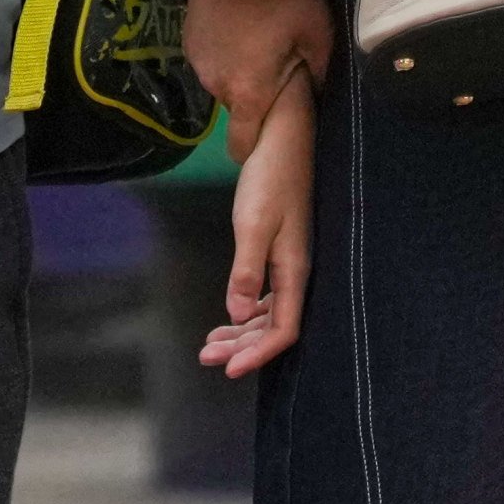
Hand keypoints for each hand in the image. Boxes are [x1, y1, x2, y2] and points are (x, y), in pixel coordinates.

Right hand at [184, 0, 334, 159]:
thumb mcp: (318, 32)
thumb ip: (319, 71)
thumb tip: (317, 93)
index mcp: (248, 93)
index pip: (242, 144)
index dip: (253, 148)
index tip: (266, 140)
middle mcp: (216, 86)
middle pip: (236, 108)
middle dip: (254, 96)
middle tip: (276, 68)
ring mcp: (197, 62)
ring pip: (222, 81)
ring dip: (237, 72)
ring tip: (257, 42)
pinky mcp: (187, 39)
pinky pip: (209, 58)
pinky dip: (223, 51)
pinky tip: (238, 26)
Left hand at [197, 70, 313, 379]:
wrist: (283, 133)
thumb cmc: (271, 176)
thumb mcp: (254, 222)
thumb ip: (247, 269)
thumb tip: (240, 314)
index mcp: (296, 267)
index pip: (284, 328)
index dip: (259, 353)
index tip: (228, 369)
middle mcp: (296, 268)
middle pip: (275, 324)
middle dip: (242, 346)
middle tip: (206, 357)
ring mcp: (289, 258)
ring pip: (268, 310)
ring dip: (241, 330)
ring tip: (209, 344)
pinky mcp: (280, 247)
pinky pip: (266, 292)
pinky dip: (246, 309)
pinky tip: (228, 314)